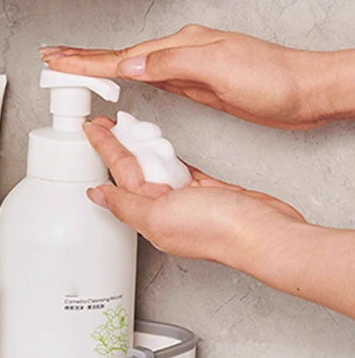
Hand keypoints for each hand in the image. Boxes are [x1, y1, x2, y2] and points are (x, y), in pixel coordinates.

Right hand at [41, 24, 354, 129]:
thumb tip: (129, 63)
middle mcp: (179, 54)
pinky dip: (127, 80)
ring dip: (101, 67)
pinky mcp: (196, 87)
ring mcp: (187, 70)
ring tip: (76, 68)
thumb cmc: (275, 79)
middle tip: (54, 58)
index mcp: (180, 46)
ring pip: (132, 67)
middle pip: (120, 56)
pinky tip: (122, 81)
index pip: (122, 55)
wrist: (309, 93)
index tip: (58, 60)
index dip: (86, 59)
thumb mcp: (218, 68)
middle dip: (84, 58)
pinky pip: (150, 81)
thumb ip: (170, 64)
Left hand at [83, 117, 305, 263]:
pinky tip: (165, 148)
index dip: (104, 148)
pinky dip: (172, 157)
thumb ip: (125, 204)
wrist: (265, 234)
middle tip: (107, 124)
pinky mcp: (209, 192)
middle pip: (135, 169)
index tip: (93, 128)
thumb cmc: (219, 230)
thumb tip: (96, 196)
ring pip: (158, 167)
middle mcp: (165, 209)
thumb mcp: (158, 215)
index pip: (118, 173)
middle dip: (118, 146)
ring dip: (143, 149)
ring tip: (129, 129)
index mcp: (148, 215)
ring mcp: (187, 201)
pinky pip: (183, 170)